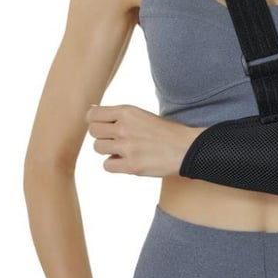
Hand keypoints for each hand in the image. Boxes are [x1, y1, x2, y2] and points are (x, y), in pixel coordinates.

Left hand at [86, 103, 206, 177]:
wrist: (186, 148)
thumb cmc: (166, 132)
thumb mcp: (142, 115)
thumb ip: (119, 115)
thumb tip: (91, 112)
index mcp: (128, 111)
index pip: (93, 115)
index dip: (94, 121)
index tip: (101, 125)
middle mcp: (124, 127)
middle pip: (93, 131)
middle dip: (101, 135)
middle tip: (114, 138)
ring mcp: (127, 147)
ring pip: (98, 148)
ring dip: (107, 149)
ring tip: (122, 149)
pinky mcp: (131, 166)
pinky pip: (107, 165)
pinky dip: (114, 164)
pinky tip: (126, 160)